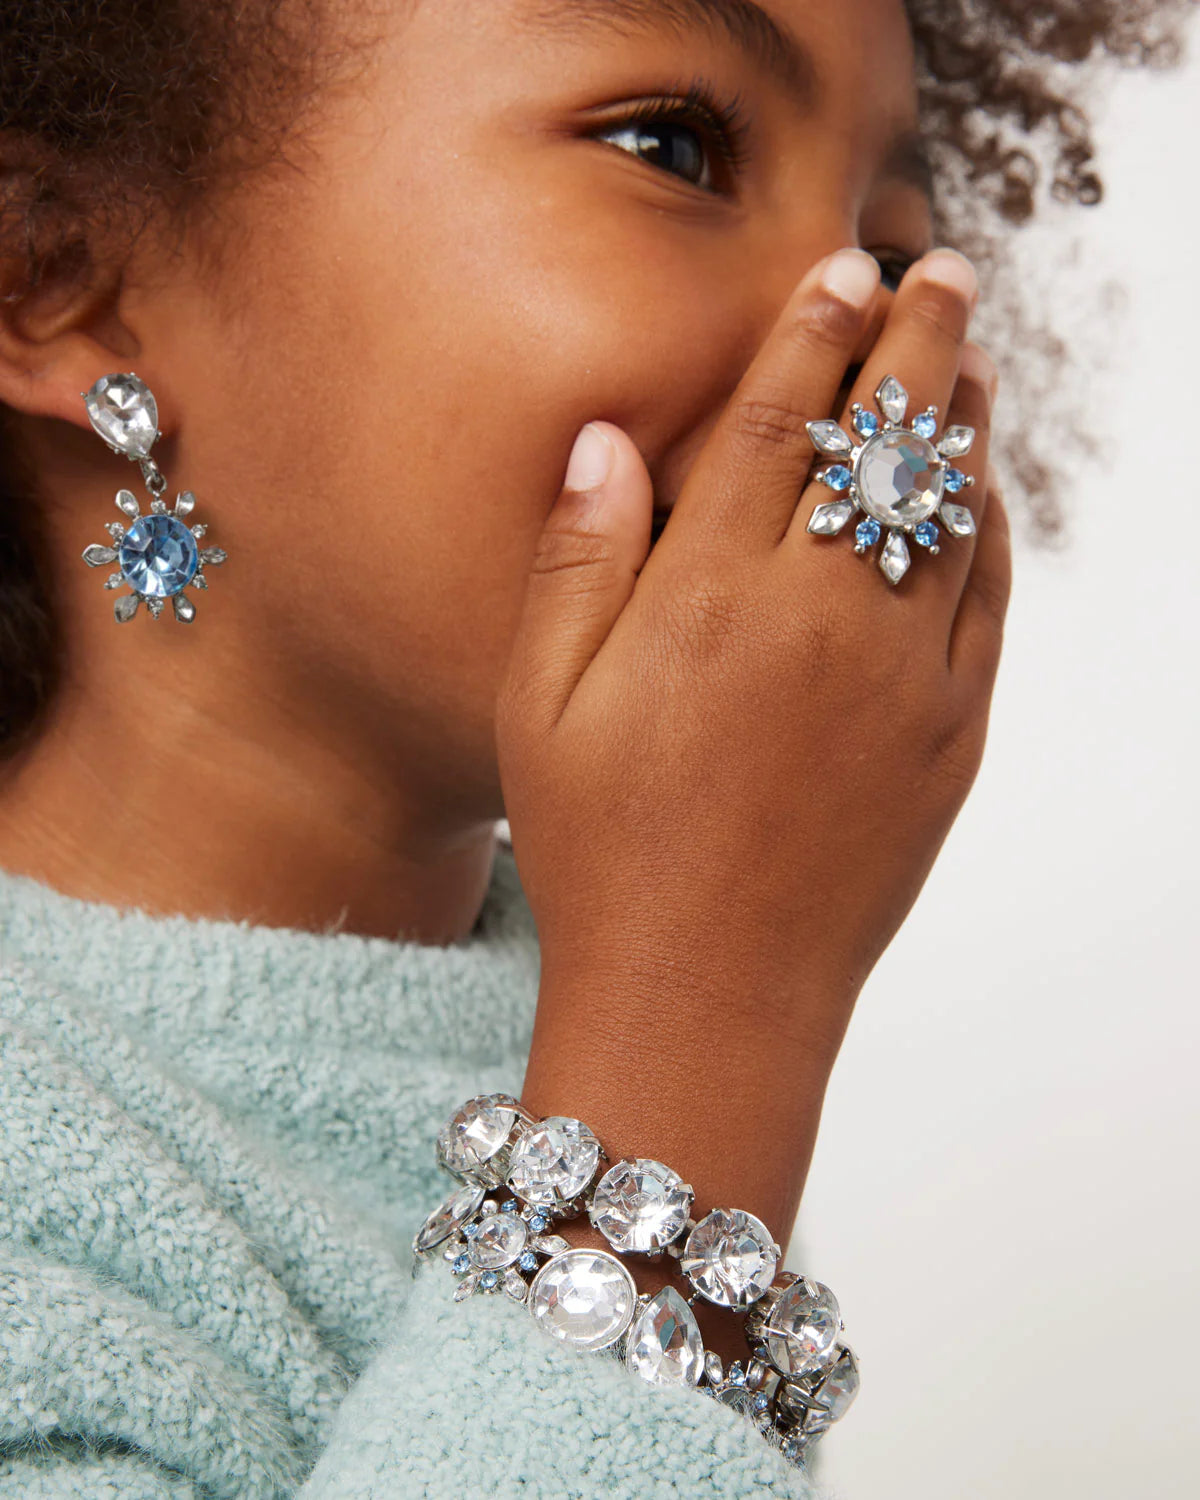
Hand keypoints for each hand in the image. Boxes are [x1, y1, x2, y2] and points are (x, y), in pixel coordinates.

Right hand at [496, 246, 1009, 1238]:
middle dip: (914, 339)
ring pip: (951, 510)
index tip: (841, 267)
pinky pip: (987, 600)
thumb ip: (576, 562)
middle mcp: (819, 621)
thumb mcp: (541, 709)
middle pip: (884, 442)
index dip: (811, 332)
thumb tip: (605, 439)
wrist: (710, 997)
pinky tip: (980, 494)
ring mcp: (902, 678)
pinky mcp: (952, 736)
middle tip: (936, 269)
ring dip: (963, 420)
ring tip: (968, 359)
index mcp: (709, 601)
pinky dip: (989, 529)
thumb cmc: (602, 854)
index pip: (775, 426)